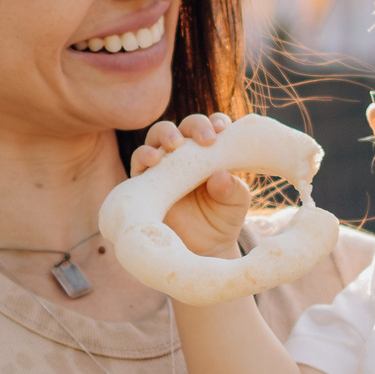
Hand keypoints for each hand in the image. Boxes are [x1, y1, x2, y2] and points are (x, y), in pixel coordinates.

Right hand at [127, 114, 249, 257]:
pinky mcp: (144, 181)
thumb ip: (232, 190)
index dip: (215, 123)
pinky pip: (138, 163)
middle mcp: (184, 154)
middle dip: (194, 126)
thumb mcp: (235, 204)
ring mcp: (163, 166)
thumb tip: (221, 176)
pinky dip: (144, 155)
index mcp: (209, 151)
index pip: (211, 127)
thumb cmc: (222, 220)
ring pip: (157, 138)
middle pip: (184, 127)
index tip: (223, 129)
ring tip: (175, 144)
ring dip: (165, 134)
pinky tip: (153, 160)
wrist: (202, 250)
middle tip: (207, 139)